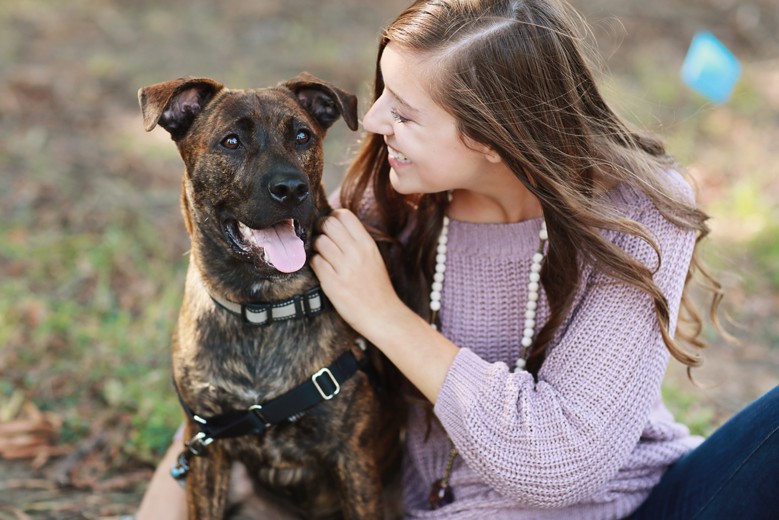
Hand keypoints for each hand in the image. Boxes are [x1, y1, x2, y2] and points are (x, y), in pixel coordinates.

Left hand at [311, 209, 404, 336]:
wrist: (383, 316)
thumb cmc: (376, 287)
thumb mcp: (373, 257)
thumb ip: (356, 241)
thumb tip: (334, 223)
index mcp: (367, 244)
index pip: (344, 215)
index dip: (332, 217)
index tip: (330, 227)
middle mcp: (357, 252)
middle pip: (328, 224)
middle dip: (320, 229)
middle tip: (321, 239)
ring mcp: (345, 267)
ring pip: (319, 241)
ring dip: (316, 247)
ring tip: (322, 256)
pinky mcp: (333, 283)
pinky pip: (315, 262)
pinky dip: (315, 263)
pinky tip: (322, 270)